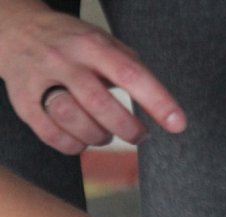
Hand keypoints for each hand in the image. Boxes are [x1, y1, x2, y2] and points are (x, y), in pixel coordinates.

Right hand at [0, 4, 185, 154]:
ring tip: (106, 134)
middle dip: (128, 128)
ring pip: (73, 120)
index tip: (177, 124)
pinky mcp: (24, 101)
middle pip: (100, 103)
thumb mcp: (105, 44)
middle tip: (140, 135)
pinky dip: (74, 145)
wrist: (17, 31)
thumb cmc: (74, 45)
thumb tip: (165, 106)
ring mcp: (41, 81)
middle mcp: (65, 61)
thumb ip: (132, 70)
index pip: (130, 74)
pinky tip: (82, 138)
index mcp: (93, 46)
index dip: (157, 101)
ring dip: (98, 137)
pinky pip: (52, 135)